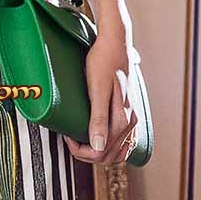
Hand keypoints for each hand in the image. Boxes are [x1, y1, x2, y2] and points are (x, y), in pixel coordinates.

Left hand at [64, 35, 137, 167]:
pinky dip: (111, 147)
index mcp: (124, 119)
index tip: (68, 136)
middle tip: (71, 138)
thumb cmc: (103, 62)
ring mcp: (132, 117)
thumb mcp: (97, 89)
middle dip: (88, 154)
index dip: (81, 150)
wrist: (115, 43)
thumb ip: (98, 119)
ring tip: (82, 140)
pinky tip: (98, 139)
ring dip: (100, 153)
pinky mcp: (129, 112)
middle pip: (110, 156)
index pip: (102, 153)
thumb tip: (98, 147)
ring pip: (119, 152)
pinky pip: (124, 141)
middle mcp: (131, 122)